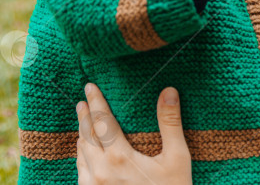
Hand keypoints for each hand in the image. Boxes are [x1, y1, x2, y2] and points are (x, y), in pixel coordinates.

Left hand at [76, 83, 191, 184]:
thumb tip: (168, 91)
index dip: (95, 101)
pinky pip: (81, 173)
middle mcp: (99, 172)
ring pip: (81, 155)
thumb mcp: (178, 159)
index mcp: (119, 157)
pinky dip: (82, 157)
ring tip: (83, 124)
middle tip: (82, 101)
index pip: (101, 121)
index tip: (90, 86)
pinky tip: (86, 155)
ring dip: (81, 136)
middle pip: (85, 136)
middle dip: (84, 116)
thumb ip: (170, 124)